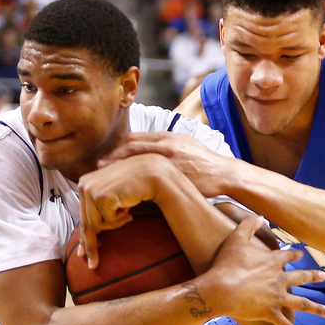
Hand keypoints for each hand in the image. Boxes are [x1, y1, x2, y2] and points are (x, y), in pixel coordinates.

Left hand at [77, 155, 165, 268]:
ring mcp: (90, 190)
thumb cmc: (136, 184)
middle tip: (93, 264)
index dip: (83, 237)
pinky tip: (128, 206)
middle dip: (90, 245)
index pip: (83, 216)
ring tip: (127, 213)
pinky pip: (108, 221)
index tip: (81, 254)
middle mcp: (83, 185)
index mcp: (84, 183)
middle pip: (86, 223)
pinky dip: (120, 218)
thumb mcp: (114, 194)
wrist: (152, 173)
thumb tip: (93, 228)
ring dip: (115, 224)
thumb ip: (102, 204)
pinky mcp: (100, 197)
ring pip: (96, 225)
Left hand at [98, 132, 231, 195]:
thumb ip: (168, 146)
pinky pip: (149, 176)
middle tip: (99, 164)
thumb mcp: (187, 146)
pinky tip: (124, 188)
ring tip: (106, 175)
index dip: (119, 146)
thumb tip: (151, 151)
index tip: (107, 155)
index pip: (137, 138)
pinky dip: (134, 180)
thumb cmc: (206, 164)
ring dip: (119, 165)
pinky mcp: (175, 173)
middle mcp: (167, 143)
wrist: (225, 174)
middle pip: (132, 145)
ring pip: (137, 158)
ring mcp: (170, 157)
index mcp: (169, 136)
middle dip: (114, 154)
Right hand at [200, 217, 324, 324]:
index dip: (295, 254)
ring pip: (303, 304)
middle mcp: (280, 279)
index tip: (301, 254)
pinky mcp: (270, 313)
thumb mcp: (236, 238)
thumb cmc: (226, 265)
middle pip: (302, 277)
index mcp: (273, 262)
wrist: (221, 289)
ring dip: (319, 309)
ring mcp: (277, 297)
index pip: (288, 256)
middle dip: (314, 276)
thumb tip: (261, 216)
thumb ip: (249, 225)